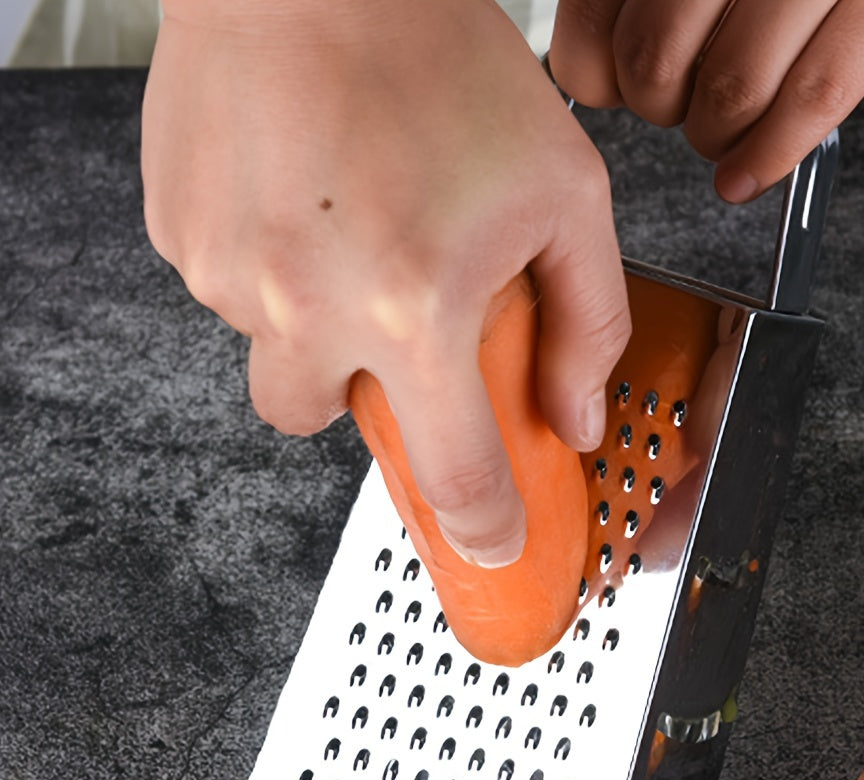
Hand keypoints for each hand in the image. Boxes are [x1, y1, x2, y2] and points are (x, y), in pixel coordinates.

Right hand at [142, 0, 629, 565]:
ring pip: (278, 358)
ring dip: (319, 325)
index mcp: (415, 306)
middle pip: (333, 427)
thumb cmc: (439, 55)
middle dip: (373, 392)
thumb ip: (587, 322)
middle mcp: (309, 306)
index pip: (453, 474)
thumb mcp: (564, 192)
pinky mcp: (180, 233)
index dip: (482, 527)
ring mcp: (230, 273)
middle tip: (400, 319)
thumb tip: (574, 415)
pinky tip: (308, 198)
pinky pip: (232, 292)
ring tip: (354, 231)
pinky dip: (275, 269)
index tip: (491, 544)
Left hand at [549, 0, 863, 201]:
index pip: (595, 11)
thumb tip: (593, 71)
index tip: (613, 85)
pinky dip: (772, 154)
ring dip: (715, 138)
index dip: (596, 71)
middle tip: (684, 107)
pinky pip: (818, 96)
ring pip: (732, 88)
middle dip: (662, 109)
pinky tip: (746, 178)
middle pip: (656, 59)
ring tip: (724, 137)